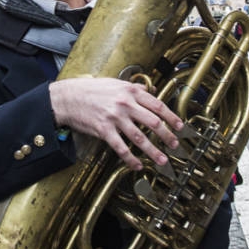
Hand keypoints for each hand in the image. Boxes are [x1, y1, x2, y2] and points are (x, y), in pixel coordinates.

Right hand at [49, 77, 182, 170]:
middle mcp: (125, 104)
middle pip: (153, 122)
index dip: (171, 117)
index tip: (180, 126)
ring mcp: (115, 118)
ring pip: (139, 137)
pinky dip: (130, 159)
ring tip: (162, 160)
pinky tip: (137, 165)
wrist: (68, 97)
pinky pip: (120, 148)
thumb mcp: (115, 83)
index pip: (157, 105)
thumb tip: (149, 90)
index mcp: (130, 92)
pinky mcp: (104, 130)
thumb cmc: (90, 90)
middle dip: (167, 136)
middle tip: (175, 145)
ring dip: (153, 151)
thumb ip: (133, 88)